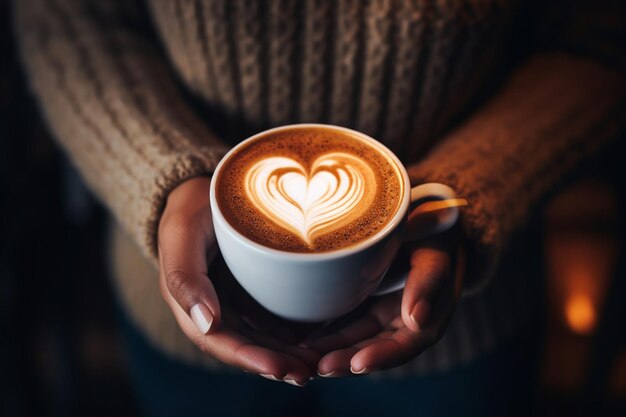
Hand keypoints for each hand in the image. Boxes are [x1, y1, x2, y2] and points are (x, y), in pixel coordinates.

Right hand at [157, 177, 318, 385]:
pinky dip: (290, 332)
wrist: (201, 191)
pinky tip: (315, 338)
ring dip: (286, 354)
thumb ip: (185, 277)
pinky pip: (270, 317)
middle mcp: (211, 309)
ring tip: (317, 363)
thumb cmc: (189, 208)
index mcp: (188, 303)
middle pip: (244, 346)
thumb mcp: (182, 234)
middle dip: (274, 363)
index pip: (218, 341)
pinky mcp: (250, 290)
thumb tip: (206, 323)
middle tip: (308, 372)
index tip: (279, 368)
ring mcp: (232, 301)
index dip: (248, 358)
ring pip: (260, 337)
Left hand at [307, 225, 464, 376]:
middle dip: (349, 360)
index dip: (383, 357)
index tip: (359, 364)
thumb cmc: (436, 231)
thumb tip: (416, 321)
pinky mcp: (365, 300)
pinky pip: (345, 321)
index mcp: (430, 316)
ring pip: (356, 339)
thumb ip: (428, 283)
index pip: (406, 345)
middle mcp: (404, 322)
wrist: (427, 216)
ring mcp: (383, 312)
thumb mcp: (436, 251)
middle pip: (376, 348)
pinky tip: (302, 336)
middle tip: (321, 368)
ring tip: (304, 357)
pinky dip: (326, 331)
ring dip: (333, 350)